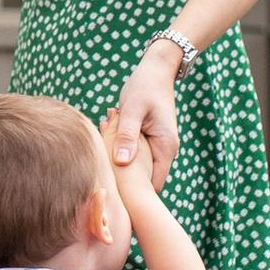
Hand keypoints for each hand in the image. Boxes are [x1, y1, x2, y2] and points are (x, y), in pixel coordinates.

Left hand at [102, 54, 181, 193]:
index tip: (116, 199)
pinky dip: (123, 154)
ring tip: (102, 165)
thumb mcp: (132, 109)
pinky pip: (138, 156)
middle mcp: (166, 150)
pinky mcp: (152, 141)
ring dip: (123, 168)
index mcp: (166, 147)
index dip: (137, 195)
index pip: (154, 184)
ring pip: (141, 168)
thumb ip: (127, 135)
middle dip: (127, 184)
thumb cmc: (144, 86)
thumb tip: (121, 162)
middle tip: (103, 183)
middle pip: (147, 180)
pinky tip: (107, 148)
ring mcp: (160, 146)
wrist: (156, 70)